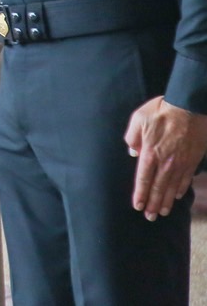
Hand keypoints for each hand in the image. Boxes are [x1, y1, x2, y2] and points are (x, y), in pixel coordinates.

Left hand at [126, 96, 206, 219]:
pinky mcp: (193, 160)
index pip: (143, 179)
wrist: (189, 107)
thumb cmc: (161, 111)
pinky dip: (181, 189)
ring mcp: (181, 163)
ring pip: (172, 187)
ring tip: (162, 212)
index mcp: (150, 153)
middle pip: (158, 188)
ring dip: (166, 201)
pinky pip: (186, 179)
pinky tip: (177, 196)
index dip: (140, 195)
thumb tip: (132, 152)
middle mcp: (166, 162)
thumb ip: (132, 137)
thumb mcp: (138, 119)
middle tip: (150, 217)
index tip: (138, 206)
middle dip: (153, 204)